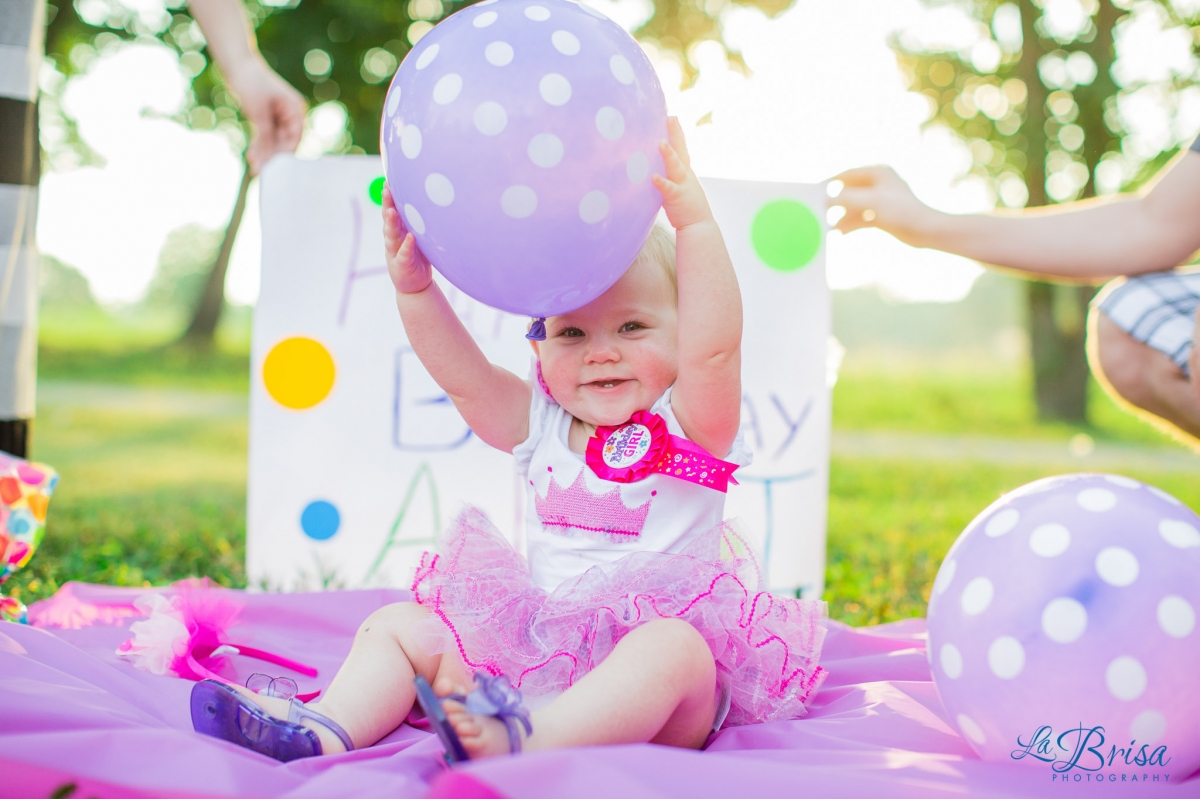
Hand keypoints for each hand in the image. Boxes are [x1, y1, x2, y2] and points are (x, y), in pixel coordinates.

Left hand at [223, 56, 306, 174]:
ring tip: (254, 166)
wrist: (236, 64)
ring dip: (264, 153)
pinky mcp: (266, 118)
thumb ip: (265, 136)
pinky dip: (259, 145)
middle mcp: (290, 114)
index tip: (277, 168)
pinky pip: (265, 136)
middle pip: (284, 141)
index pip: (295, 137)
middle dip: (273, 156)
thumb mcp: (258, 112)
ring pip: (274, 141)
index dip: (286, 153)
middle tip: (261, 170)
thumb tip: (267, 158)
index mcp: (296, 109)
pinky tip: (251, 156)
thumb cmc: (250, 82)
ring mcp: (279, 116)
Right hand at [383, 186, 433, 293]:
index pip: (392, 209)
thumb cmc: (418, 256)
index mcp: (397, 230)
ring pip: (391, 235)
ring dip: (391, 223)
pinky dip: (406, 245)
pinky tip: (410, 237)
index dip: (389, 196)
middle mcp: (393, 238)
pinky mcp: (401, 265)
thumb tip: (431, 198)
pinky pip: (403, 254)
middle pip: (387, 219)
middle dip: (386, 204)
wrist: (415, 285)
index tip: (389, 180)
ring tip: (392, 211)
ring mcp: (395, 251)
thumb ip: (419, 220)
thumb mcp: (418, 236)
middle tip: (386, 189)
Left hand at [652, 117, 712, 229]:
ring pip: (676, 167)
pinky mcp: (677, 198)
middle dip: (676, 133)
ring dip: (669, 155)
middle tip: (671, 118)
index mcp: (685, 170)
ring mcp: (682, 185)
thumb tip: (652, 165)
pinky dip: (662, 183)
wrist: (698, 224)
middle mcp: (685, 174)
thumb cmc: (686, 204)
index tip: (672, 117)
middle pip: (681, 150)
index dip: (677, 132)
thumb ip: (669, 174)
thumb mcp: (679, 185)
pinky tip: (654, 177)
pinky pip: (668, 189)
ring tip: (661, 144)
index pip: (681, 148)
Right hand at [828, 166, 939, 246]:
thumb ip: (847, 199)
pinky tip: (840, 233)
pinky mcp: (881, 216)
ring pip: (854, 207)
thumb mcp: (871, 201)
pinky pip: (860, 218)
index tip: (815, 193)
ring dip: (842, 217)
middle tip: (819, 214)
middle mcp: (878, 184)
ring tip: (829, 228)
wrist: (926, 230)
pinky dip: (851, 224)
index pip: (847, 174)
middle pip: (849, 192)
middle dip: (836, 203)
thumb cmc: (902, 211)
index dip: (830, 183)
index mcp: (878, 173)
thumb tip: (826, 200)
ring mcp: (879, 201)